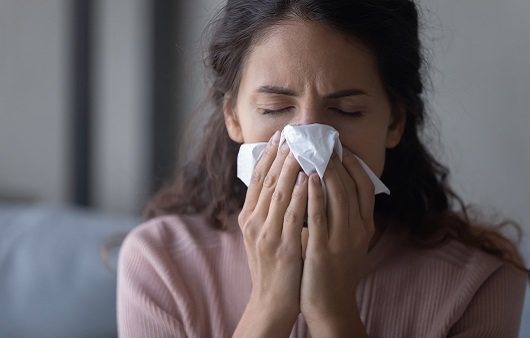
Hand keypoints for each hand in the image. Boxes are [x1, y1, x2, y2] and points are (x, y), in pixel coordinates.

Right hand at [234, 131, 308, 336]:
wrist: (271, 301)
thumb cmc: (271, 266)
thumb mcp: (261, 235)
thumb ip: (266, 211)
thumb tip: (278, 183)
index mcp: (248, 217)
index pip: (257, 179)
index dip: (267, 156)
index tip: (278, 136)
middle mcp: (253, 222)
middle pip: (267, 181)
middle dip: (280, 154)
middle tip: (292, 132)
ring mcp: (266, 234)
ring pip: (279, 193)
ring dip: (290, 168)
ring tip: (301, 147)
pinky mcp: (282, 246)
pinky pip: (292, 215)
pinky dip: (301, 194)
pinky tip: (309, 178)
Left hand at [300, 148, 374, 336]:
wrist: (329, 304)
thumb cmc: (332, 268)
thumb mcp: (345, 239)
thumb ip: (341, 215)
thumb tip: (328, 185)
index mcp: (365, 226)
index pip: (365, 186)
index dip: (354, 164)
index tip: (340, 146)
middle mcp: (358, 229)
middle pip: (351, 185)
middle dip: (336, 160)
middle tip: (322, 140)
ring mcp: (342, 239)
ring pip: (338, 195)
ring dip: (326, 170)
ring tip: (314, 150)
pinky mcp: (324, 249)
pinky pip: (320, 216)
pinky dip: (314, 194)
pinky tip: (306, 177)